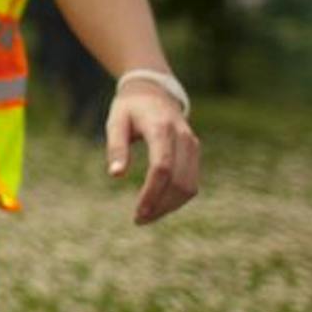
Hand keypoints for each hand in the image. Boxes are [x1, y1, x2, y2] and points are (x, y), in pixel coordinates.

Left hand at [105, 85, 198, 224]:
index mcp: (161, 128)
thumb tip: (116, 174)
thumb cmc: (130, 108)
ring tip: (147, 217)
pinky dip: (177, 199)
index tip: (137, 213)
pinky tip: (158, 206)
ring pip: (189, 186)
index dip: (151, 194)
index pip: (162, 168)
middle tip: (139, 220)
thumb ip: (116, 146)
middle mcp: (183, 137)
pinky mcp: (195, 153)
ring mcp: (192, 145)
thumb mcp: (116, 121)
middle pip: (178, 182)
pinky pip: (191, 182)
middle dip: (160, 205)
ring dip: (169, 206)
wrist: (154, 91)